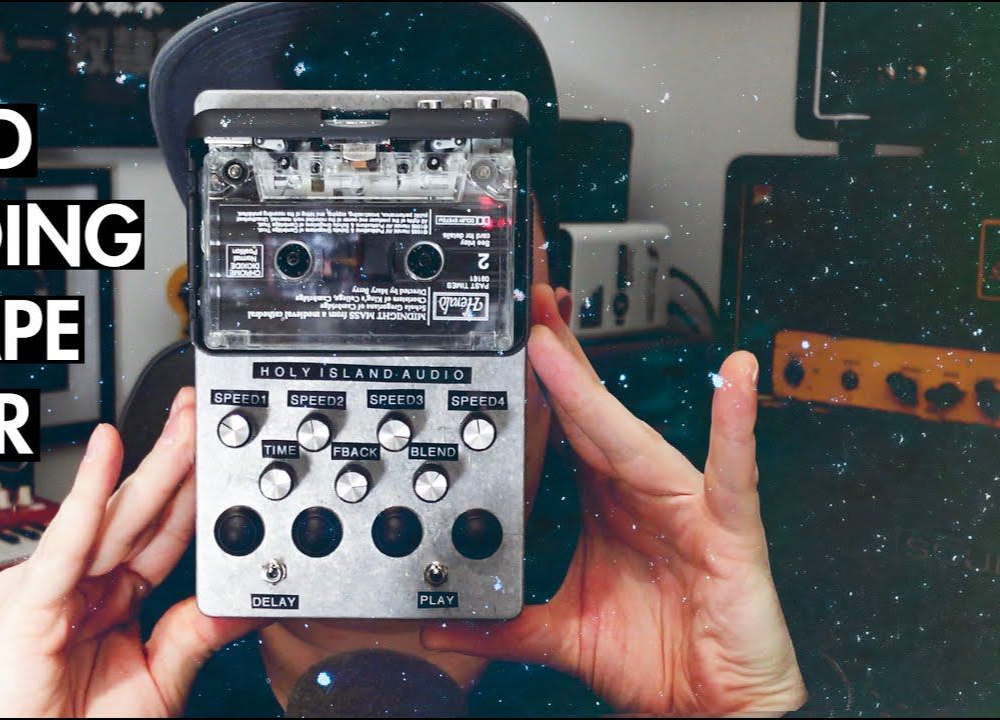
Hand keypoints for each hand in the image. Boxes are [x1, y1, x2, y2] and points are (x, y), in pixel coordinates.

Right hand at [0, 388, 264, 716]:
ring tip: (182, 424)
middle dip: (171, 458)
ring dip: (149, 466)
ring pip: (110, 517)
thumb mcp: (158, 679)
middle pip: (135, 512)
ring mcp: (46, 589)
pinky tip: (106, 452)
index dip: (189, 491)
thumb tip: (247, 601)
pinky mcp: (27, 603)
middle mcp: (76, 585)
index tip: (216, 451)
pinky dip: (87, 496)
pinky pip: (65, 544)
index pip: (159, 533)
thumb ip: (195, 634)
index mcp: (107, 599)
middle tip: (198, 411)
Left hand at [423, 285, 806, 714]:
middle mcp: (642, 492)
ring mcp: (685, 504)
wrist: (711, 706)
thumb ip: (504, 623)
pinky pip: (731, 472)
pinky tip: (735, 378)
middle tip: (523, 306)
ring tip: (559, 340)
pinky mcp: (728, 528)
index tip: (502, 340)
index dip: (533, 387)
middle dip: (555, 359)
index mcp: (605, 504)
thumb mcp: (561, 632)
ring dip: (594, 388)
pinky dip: (734, 425)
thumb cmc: (656, 656)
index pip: (562, 431)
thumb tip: (439, 626)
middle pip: (590, 414)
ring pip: (632, 437)